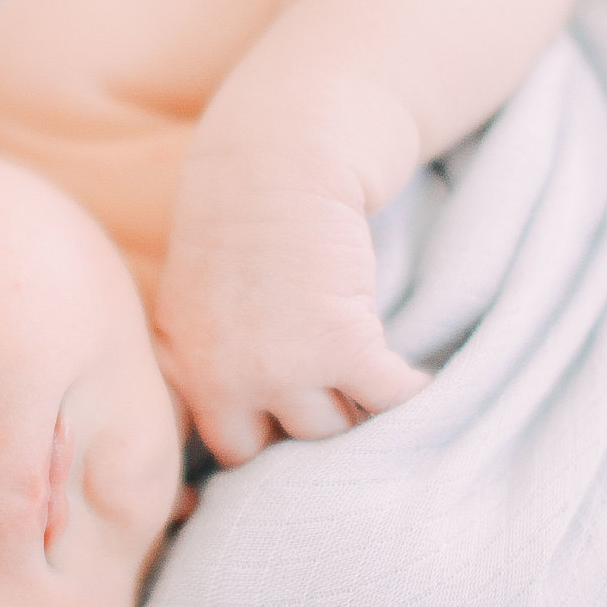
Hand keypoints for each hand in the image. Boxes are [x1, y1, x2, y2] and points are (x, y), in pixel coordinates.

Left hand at [153, 146, 429, 467]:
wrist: (279, 158)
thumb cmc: (241, 220)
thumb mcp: (194, 302)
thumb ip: (204, 365)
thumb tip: (229, 438)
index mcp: (186, 369)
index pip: (231, 449)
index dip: (270, 435)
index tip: (296, 417)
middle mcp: (225, 380)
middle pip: (287, 449)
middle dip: (313, 423)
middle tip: (336, 392)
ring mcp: (282, 369)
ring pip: (337, 427)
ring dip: (358, 404)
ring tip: (370, 379)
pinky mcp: (342, 348)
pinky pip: (389, 400)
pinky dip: (412, 394)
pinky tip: (420, 382)